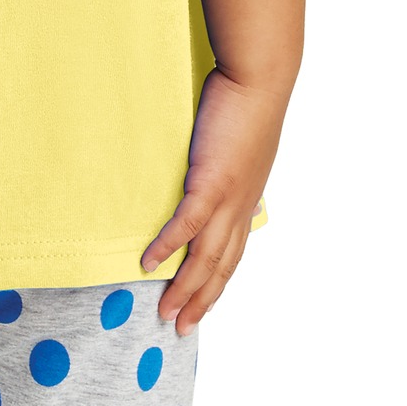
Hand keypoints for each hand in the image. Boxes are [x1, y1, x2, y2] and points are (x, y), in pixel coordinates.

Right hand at [140, 67, 288, 335]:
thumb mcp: (244, 147)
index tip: (201, 305)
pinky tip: (148, 262)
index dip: (217, 284)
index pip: (232, 254)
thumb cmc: (248, 103)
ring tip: (165, 310)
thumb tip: (227, 185)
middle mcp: (241, 207)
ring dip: (184, 288)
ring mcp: (228, 198)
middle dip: (201, 301)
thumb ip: (234, 171)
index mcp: (247, 199)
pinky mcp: (211, 182)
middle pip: (221, 268)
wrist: (258, 80)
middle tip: (180, 326)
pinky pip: (186, 225)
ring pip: (205, 257)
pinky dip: (167, 246)